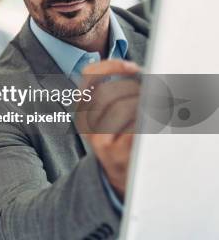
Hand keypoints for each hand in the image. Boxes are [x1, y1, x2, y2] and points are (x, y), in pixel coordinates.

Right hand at [75, 59, 140, 197]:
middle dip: (134, 88)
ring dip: (143, 104)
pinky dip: (147, 122)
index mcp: (82, 106)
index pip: (89, 76)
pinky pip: (133, 128)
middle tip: (152, 92)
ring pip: (122, 108)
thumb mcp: (109, 111)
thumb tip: (141, 72)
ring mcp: (98, 138)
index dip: (111, 66)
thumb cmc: (120, 136)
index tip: (132, 67)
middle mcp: (85, 122)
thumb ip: (117, 90)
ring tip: (156, 108)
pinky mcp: (114, 152)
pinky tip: (153, 123)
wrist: (118, 173)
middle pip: (108, 92)